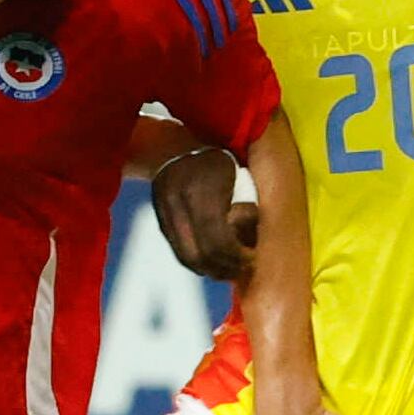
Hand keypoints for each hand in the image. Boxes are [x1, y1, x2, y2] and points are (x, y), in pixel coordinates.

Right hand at [150, 147, 260, 279]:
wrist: (178, 145)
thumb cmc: (219, 160)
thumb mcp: (238, 175)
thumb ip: (245, 210)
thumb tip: (253, 245)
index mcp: (201, 190)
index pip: (217, 240)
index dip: (235, 256)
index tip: (251, 258)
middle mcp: (178, 202)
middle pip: (200, 254)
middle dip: (224, 268)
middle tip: (242, 268)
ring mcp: (164, 212)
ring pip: (187, 256)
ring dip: (210, 269)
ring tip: (229, 269)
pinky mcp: (160, 219)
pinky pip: (178, 249)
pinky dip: (197, 261)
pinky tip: (212, 262)